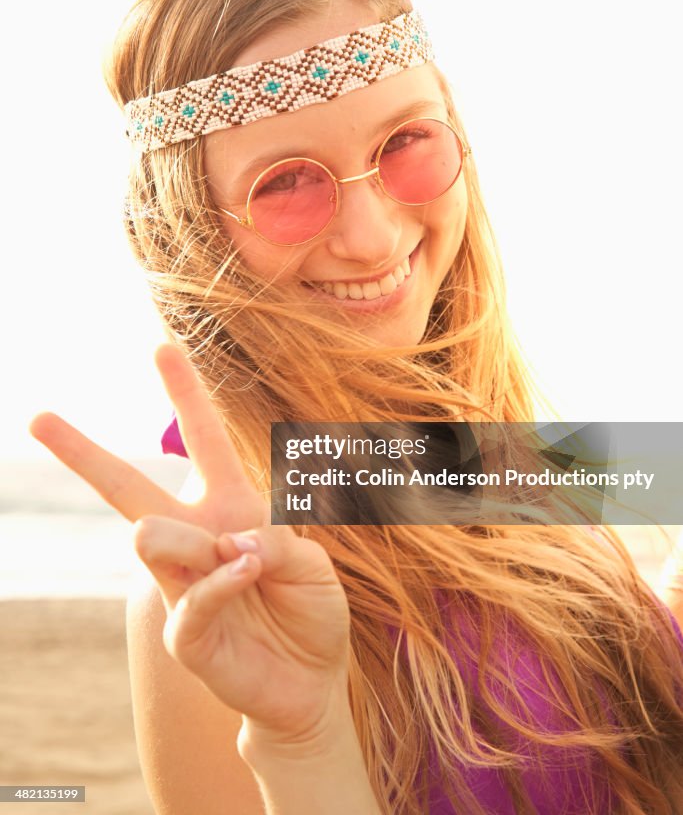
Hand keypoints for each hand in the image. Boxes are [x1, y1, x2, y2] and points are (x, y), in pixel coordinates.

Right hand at [29, 344, 350, 743]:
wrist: (313, 682)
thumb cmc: (312, 611)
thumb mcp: (312, 563)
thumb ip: (275, 539)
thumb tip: (226, 541)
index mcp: (231, 507)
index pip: (205, 441)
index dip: (185, 396)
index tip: (162, 347)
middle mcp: (197, 538)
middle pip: (129, 488)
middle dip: (83, 453)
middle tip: (39, 416)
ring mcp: (182, 585)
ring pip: (151, 540)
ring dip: (182, 539)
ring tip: (227, 552)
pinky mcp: (185, 633)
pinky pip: (192, 597)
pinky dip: (222, 582)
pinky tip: (245, 574)